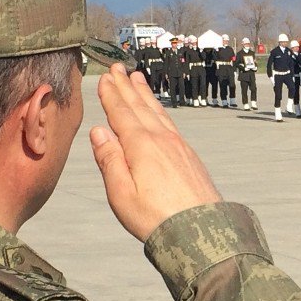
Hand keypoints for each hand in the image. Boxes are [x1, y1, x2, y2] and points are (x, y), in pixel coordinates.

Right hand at [90, 65, 221, 241]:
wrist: (201, 231)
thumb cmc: (157, 218)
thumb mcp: (122, 194)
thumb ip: (110, 160)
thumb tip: (99, 132)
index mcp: (141, 146)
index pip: (121, 114)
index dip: (112, 95)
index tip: (105, 79)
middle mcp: (162, 139)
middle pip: (140, 107)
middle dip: (127, 87)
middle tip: (118, 68)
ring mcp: (179, 146)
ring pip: (158, 113)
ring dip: (145, 95)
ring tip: (138, 79)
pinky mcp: (190, 156)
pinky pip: (170, 123)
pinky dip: (160, 111)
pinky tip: (159, 112)